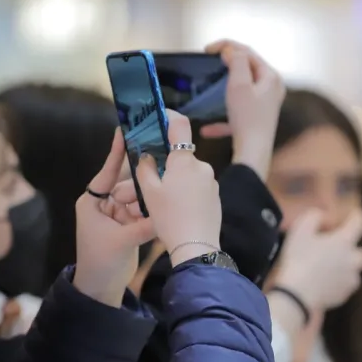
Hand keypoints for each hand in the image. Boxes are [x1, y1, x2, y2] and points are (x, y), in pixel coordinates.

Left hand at [73, 130, 154, 306]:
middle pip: (125, 182)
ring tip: (167, 183)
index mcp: (92, 202)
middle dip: (142, 176)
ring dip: (150, 195)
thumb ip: (145, 227)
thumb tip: (167, 214)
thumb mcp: (122, 242)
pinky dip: (152, 208)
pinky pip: (143, 210)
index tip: (124, 131)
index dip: (116, 153)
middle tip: (160, 159)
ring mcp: (116, 214)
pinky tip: (167, 201)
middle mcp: (103, 204)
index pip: (106, 173)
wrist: (101, 288)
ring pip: (138, 196)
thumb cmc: (101, 262)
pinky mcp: (128, 225)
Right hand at [137, 111, 221, 266]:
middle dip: (163, 166)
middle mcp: (202, 166)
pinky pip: (197, 188)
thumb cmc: (170, 219)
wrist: (197, 248)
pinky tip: (175, 211)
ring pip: (187, 175)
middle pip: (179, 158)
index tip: (159, 114)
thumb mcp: (149, 193)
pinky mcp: (215, 196)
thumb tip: (146, 156)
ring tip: (159, 203)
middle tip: (147, 182)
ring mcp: (211, 182)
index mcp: (185, 161)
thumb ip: (145, 168)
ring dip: (173, 183)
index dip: (168, 115)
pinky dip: (185, 193)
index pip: (179, 125)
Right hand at [199, 40, 285, 180]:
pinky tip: (207, 129)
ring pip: (242, 90)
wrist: (253, 153)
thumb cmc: (247, 118)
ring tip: (210, 85)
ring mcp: (265, 106)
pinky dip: (223, 118)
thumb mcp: (239, 84)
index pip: (248, 52)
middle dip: (227, 63)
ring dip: (224, 89)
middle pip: (247, 68)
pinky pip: (237, 113)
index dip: (227, 45)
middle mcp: (272, 89)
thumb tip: (232, 50)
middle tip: (210, 62)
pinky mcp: (257, 121)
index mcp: (270, 77)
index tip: (207, 49)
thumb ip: (236, 62)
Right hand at [272, 208, 361, 310]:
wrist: (296, 295)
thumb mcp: (300, 228)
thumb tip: (324, 216)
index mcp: (344, 242)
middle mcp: (352, 261)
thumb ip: (315, 216)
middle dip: (353, 249)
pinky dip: (338, 283)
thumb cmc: (298, 258)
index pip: (359, 223)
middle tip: (337, 249)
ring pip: (354, 272)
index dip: (357, 216)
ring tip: (328, 268)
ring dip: (345, 268)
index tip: (354, 213)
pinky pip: (344, 286)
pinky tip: (323, 282)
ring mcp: (349, 280)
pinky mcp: (343, 296)